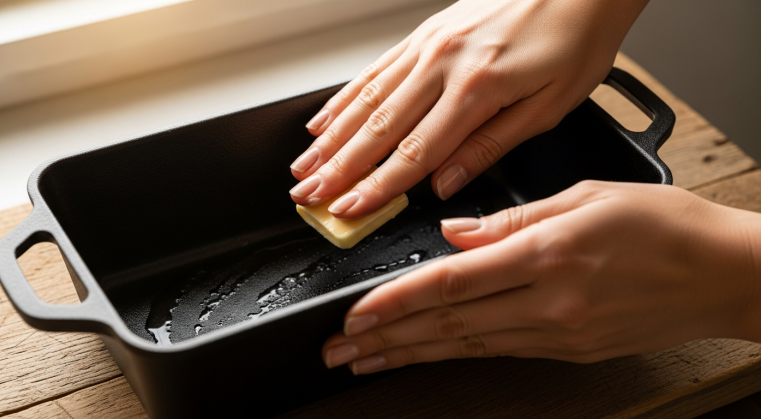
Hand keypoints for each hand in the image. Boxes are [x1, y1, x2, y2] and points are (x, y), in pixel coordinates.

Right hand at [289, 0, 648, 217]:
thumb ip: (491, 146)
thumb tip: (446, 182)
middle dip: (338, 168)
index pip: (414, 152)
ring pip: (366, 99)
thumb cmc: (575, 39)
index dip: (377, 187)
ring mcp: (429, 45)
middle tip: (308, 196)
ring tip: (304, 166)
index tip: (349, 210)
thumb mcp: (550, 105)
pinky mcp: (425, 33)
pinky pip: (375, 69)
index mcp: (477, 88)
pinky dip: (344, 98)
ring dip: (331, 138)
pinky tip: (324, 119)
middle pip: (378, 128)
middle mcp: (443, 64)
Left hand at [321, 181, 760, 374]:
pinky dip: (457, 353)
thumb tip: (454, 231)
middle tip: (341, 352)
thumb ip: (509, 219)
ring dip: (413, 354)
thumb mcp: (585, 197)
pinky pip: (499, 350)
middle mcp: (548, 303)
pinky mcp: (570, 348)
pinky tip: (430, 355)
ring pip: (467, 346)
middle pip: (449, 325)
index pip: (450, 283)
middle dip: (387, 341)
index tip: (356, 316)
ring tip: (370, 362)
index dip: (396, 302)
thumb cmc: (665, 226)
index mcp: (546, 256)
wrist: (725, 274)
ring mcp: (559, 334)